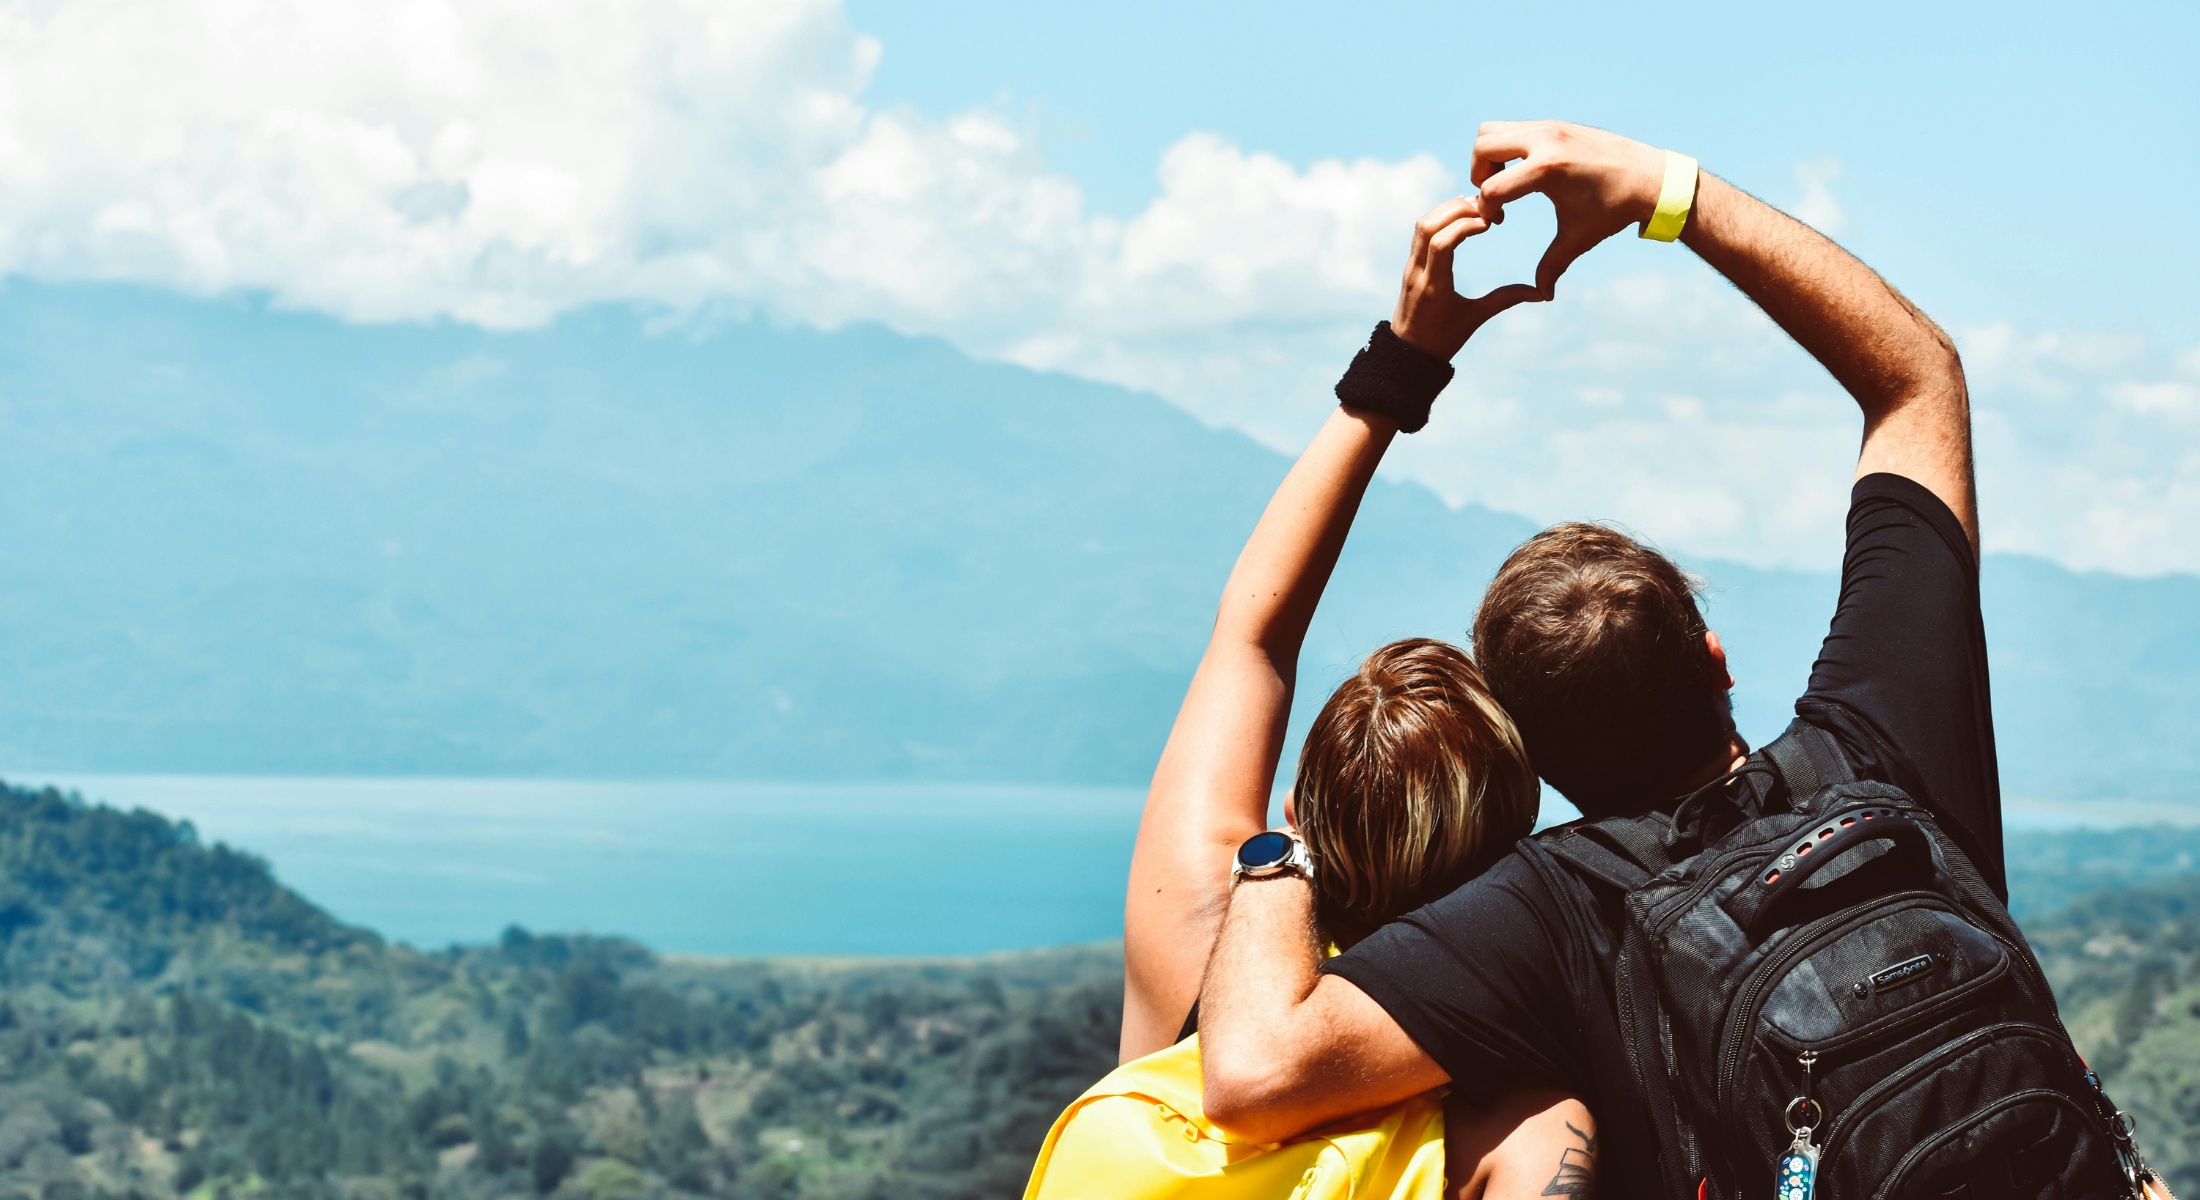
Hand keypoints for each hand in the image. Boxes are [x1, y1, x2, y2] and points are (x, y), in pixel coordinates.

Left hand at [1391, 195, 1543, 360]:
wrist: (1408, 353)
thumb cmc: (1443, 340)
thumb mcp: (1475, 319)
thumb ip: (1506, 300)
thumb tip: (1541, 293)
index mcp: (1433, 286)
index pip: (1441, 243)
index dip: (1465, 226)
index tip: (1490, 223)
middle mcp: (1417, 272)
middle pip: (1427, 225)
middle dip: (1456, 210)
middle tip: (1486, 208)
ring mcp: (1410, 266)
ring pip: (1421, 224)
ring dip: (1447, 210)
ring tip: (1476, 207)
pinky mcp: (1410, 264)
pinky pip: (1421, 232)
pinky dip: (1440, 217)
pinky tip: (1461, 214)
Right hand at [1471, 120, 1671, 297]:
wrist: (1651, 178)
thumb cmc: (1615, 210)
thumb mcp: (1580, 238)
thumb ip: (1553, 265)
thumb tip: (1543, 295)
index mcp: (1547, 169)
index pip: (1492, 188)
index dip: (1487, 210)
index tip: (1500, 223)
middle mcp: (1545, 140)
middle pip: (1483, 146)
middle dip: (1478, 174)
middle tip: (1493, 197)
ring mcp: (1550, 127)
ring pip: (1492, 130)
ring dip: (1488, 157)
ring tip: (1505, 182)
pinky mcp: (1555, 124)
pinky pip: (1513, 129)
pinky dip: (1506, 148)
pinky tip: (1524, 173)